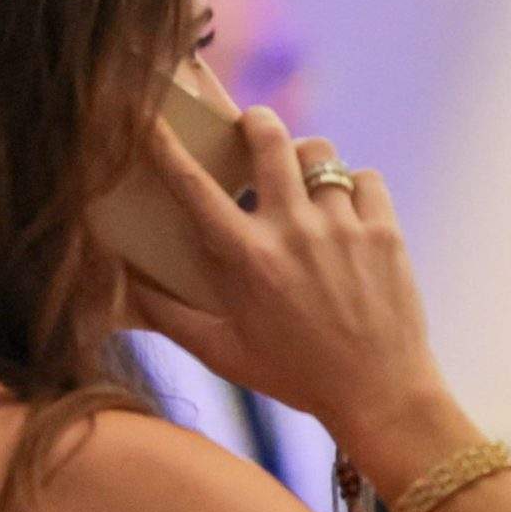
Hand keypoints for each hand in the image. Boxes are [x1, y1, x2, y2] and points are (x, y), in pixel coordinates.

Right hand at [129, 107, 445, 444]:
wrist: (379, 394)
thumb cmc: (293, 376)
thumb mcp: (222, 352)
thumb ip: (170, 317)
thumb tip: (126, 286)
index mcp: (246, 259)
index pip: (194, 188)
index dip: (165, 147)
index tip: (148, 118)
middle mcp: (292, 232)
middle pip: (270, 140)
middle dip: (255, 121)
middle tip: (251, 125)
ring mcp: (343, 227)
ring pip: (321, 155)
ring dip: (305, 160)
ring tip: (303, 181)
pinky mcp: (384, 231)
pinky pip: (365, 179)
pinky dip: (353, 188)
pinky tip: (345, 214)